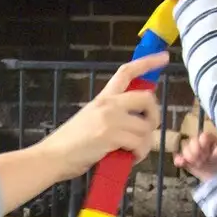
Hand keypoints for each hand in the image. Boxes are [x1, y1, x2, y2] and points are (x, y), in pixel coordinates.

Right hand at [36, 52, 166, 179]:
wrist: (53, 156)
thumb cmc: (69, 144)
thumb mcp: (89, 119)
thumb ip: (110, 116)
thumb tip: (131, 123)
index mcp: (103, 98)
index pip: (126, 72)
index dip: (147, 63)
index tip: (164, 57)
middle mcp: (108, 104)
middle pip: (146, 98)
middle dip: (154, 115)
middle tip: (148, 129)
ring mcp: (110, 119)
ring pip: (145, 127)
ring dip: (146, 143)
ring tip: (135, 152)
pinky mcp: (110, 136)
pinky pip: (138, 143)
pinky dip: (139, 154)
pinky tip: (130, 158)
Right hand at [174, 125, 216, 181]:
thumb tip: (215, 150)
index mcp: (208, 139)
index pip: (203, 136)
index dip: (203, 145)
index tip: (207, 154)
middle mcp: (198, 142)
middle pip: (192, 142)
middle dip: (196, 152)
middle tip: (203, 161)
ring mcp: (191, 151)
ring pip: (185, 149)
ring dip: (190, 158)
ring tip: (198, 165)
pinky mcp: (185, 160)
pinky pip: (178, 158)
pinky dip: (179, 161)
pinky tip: (182, 164)